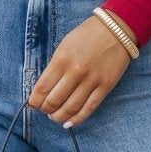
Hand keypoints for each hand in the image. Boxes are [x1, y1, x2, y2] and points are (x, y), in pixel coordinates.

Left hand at [29, 14, 135, 128]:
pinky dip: (77, 119)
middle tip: (45, 110)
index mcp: (62, 59)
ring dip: (59, 116)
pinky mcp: (105, 86)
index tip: (33, 104)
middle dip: (46, 109)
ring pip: (71, 108)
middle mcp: (75, 72)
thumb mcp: (65, 45)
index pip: (42, 88)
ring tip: (55, 117)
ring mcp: (92, 80)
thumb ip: (55, 66)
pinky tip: (69, 122)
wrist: (116, 29)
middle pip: (54, 101)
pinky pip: (89, 108)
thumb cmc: (87, 35)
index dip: (35, 101)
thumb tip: (45, 88)